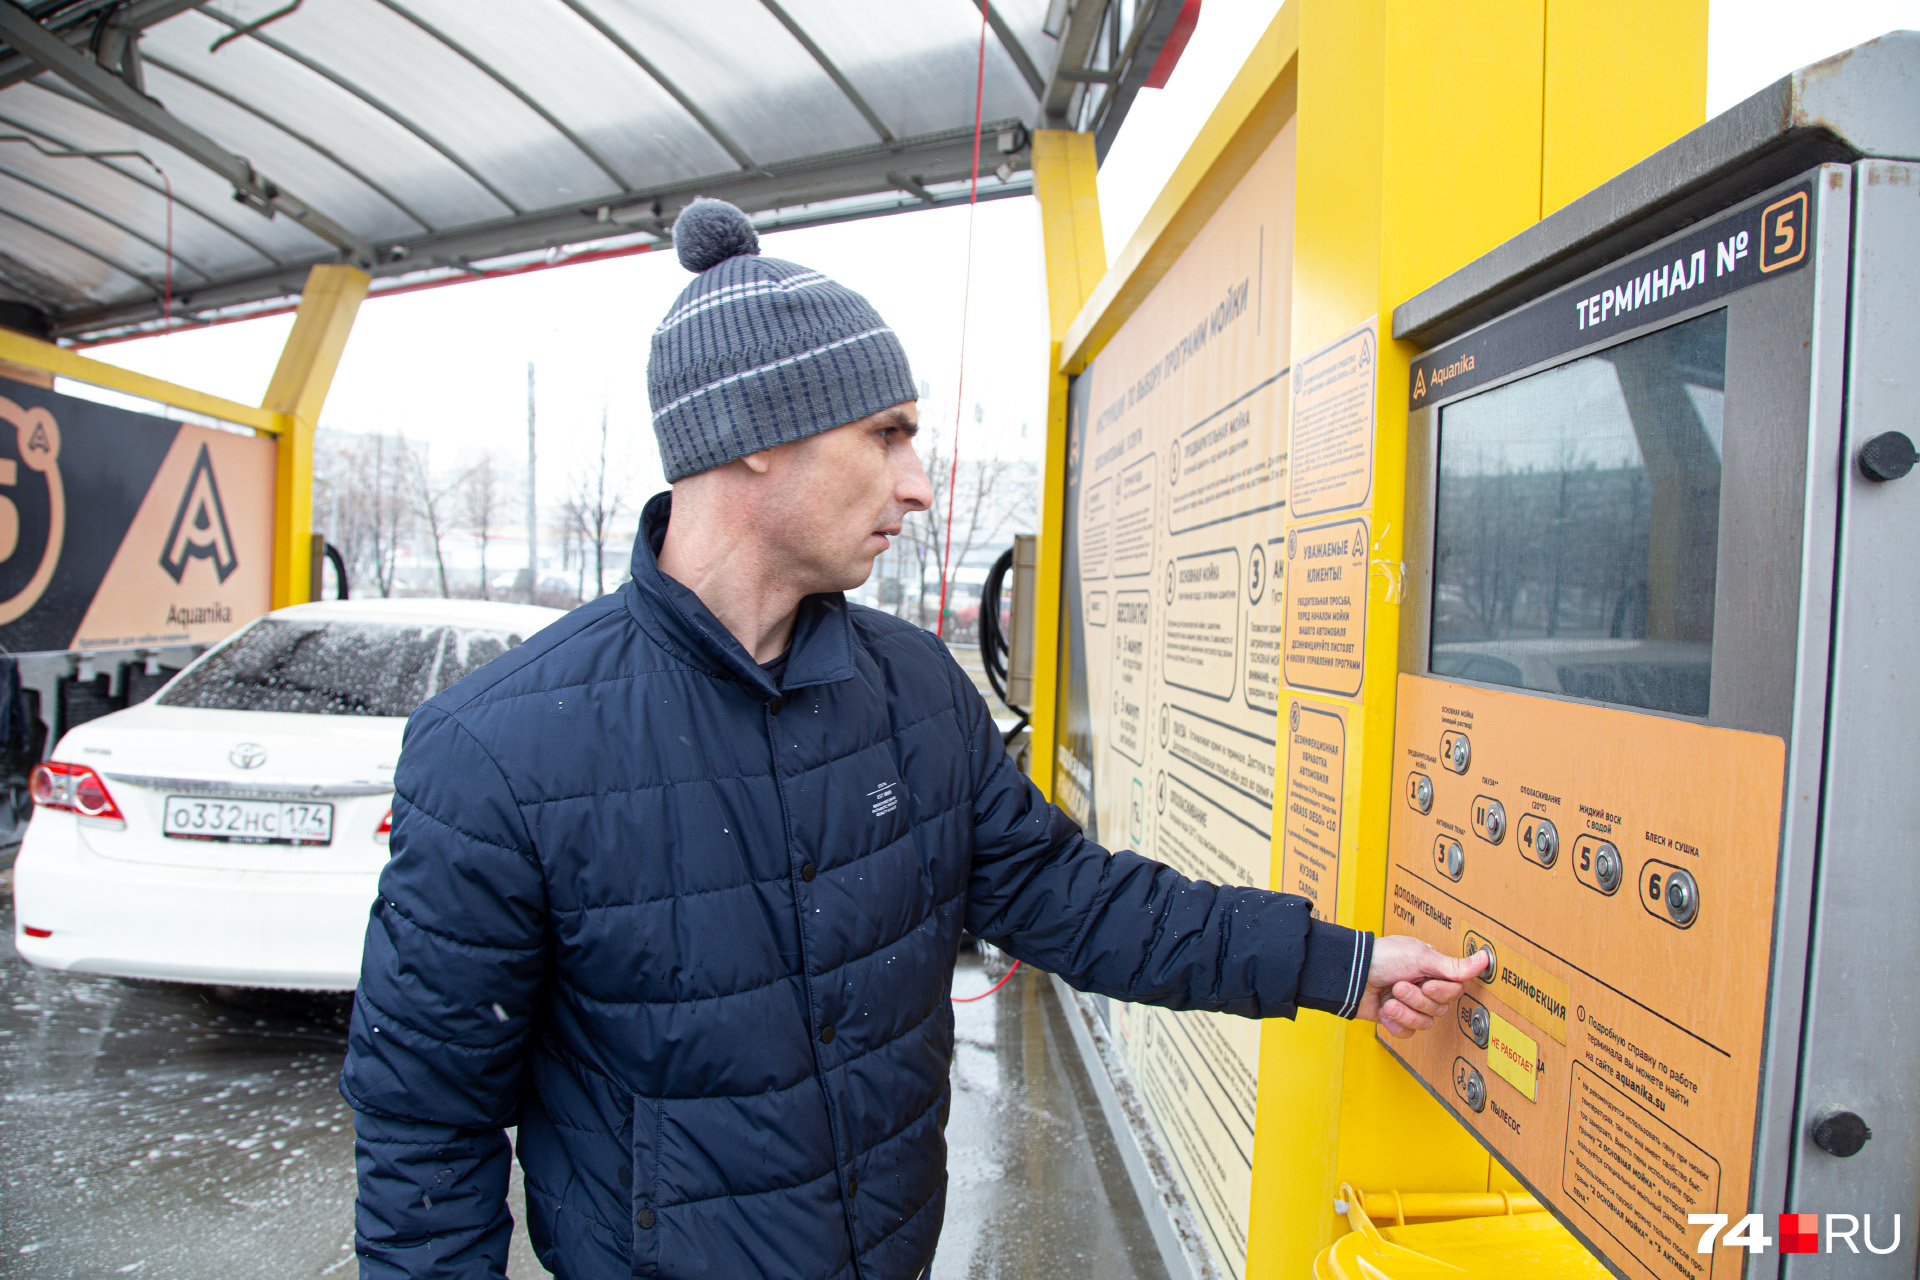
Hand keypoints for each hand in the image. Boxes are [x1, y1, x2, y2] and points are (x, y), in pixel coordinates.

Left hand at [1356, 936, 1487, 1037]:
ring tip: (1389, 1000)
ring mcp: (1408, 1005)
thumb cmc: (1382, 958)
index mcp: (1432, 971)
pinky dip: (1395, 1025)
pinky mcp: (1395, 1019)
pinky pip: (1407, 1034)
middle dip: (1416, 1001)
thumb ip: (1453, 965)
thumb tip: (1485, 959)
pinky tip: (1384, 1011)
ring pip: (1424, 1024)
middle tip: (1399, 987)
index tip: (1427, 984)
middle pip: (1439, 1009)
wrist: (1350, 974)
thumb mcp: (1420, 956)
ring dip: (1404, 1013)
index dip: (1441, 992)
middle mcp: (1423, 988)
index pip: (1454, 991)